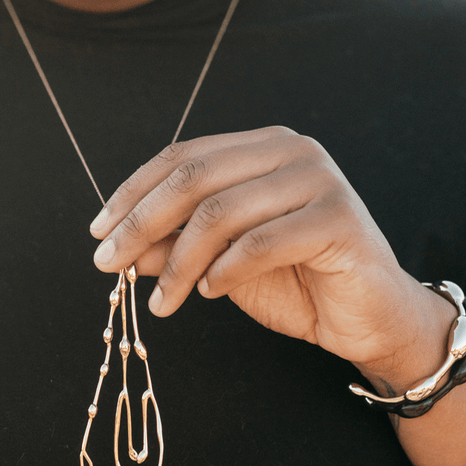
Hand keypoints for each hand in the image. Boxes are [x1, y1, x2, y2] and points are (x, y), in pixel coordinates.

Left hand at [90, 126, 450, 375]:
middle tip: (108, 264)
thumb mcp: (218, 263)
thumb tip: (118, 247)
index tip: (98, 231)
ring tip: (162, 301)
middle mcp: (291, 150)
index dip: (134, 191)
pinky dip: (224, 271)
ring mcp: (319, 179)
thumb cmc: (295, 282)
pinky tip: (210, 292)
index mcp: (261, 146)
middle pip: (194, 177)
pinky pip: (260, 242)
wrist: (367, 319)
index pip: (183, 155)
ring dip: (179, 262)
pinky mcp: (338, 217)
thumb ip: (174, 246)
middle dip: (142, 222)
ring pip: (221, 213)